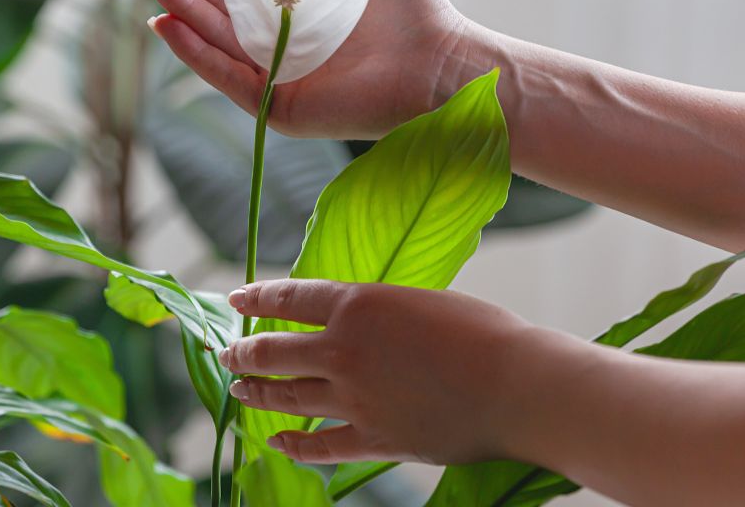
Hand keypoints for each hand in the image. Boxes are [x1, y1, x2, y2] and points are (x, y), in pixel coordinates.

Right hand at [132, 0, 466, 140]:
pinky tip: (165, 24)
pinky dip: (195, 53)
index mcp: (291, 4)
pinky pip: (229, 77)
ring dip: (176, 2)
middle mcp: (277, 39)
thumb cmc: (407, 13)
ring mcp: (275, 74)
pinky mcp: (281, 107)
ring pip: (213, 35)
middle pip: (214, 0)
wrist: (440, 65)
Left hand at [217, 279, 552, 464]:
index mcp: (356, 304)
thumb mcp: (418, 300)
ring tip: (239, 388)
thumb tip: (352, 320)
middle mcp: (342, 350)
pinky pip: (320, 445)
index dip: (255, 298)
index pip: (287, 298)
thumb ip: (376, 311)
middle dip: (243, 352)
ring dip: (256, 392)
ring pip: (287, 396)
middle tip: (227, 354)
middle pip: (273, 351)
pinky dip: (294, 444)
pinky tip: (277, 442)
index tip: (235, 301)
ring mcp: (354, 398)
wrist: (517, 385)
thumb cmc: (482, 332)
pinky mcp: (373, 438)